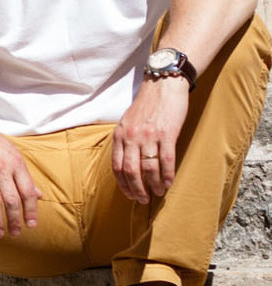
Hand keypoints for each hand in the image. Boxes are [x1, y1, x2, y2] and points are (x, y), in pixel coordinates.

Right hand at [0, 110, 39, 236]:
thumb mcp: (12, 154)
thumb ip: (24, 175)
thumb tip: (38, 194)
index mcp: (16, 164)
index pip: (28, 192)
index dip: (31, 211)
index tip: (31, 225)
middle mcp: (2, 169)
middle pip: (12, 200)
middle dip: (15, 220)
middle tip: (16, 233)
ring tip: (0, 233)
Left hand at [113, 77, 189, 204]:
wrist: (163, 85)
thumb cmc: (147, 105)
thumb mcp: (128, 122)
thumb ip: (126, 140)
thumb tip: (129, 162)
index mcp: (119, 135)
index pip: (116, 166)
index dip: (122, 183)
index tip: (129, 194)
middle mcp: (131, 137)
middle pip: (130, 171)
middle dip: (136, 189)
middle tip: (143, 200)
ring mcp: (148, 136)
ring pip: (148, 169)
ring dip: (153, 185)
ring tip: (158, 193)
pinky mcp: (166, 134)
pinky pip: (166, 161)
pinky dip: (167, 175)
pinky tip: (169, 183)